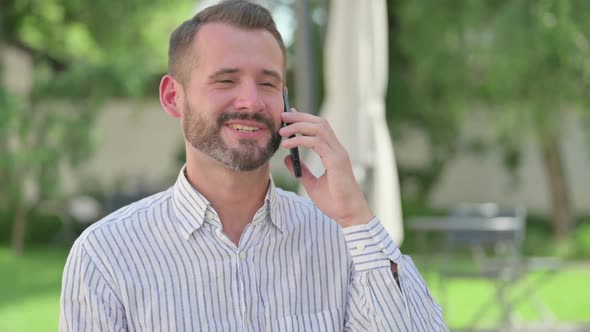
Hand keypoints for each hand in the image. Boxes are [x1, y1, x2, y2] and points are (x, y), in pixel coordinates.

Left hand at [279, 109, 372, 226]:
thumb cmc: (335, 202)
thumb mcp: (312, 184)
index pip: (320, 128)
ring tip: (282, 131)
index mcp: (334, 153)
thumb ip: (302, 170)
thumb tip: (287, 158)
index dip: (305, 119)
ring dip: (299, 126)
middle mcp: (337, 150)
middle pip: (320, 123)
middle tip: (282, 115)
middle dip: (300, 117)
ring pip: (319, 128)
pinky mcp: (336, 161)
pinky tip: (288, 145)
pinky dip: (300, 140)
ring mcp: (338, 154)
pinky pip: (317, 143)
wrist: (348, 215)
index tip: (289, 116)